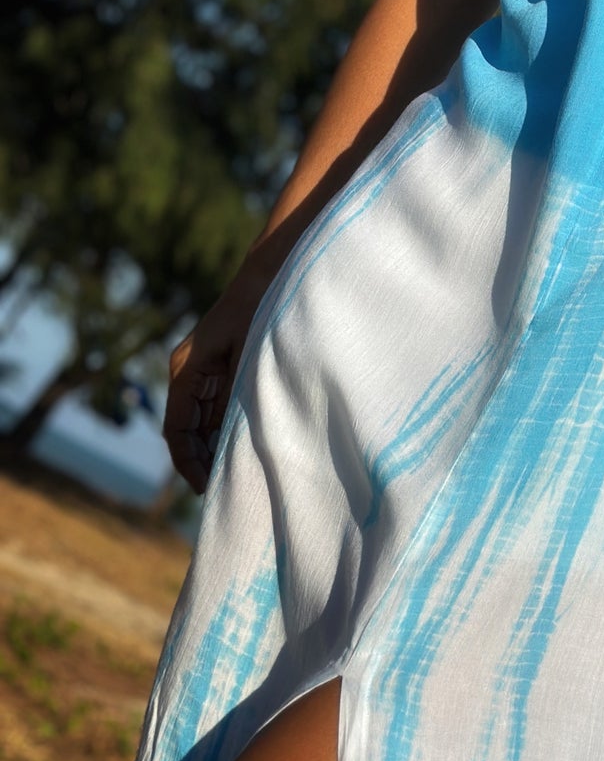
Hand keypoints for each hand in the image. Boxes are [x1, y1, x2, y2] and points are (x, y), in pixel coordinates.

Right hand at [163, 258, 277, 493]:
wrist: (270, 271)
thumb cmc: (261, 308)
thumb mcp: (250, 355)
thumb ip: (240, 395)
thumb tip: (235, 441)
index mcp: (186, 370)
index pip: (177, 430)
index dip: (188, 462)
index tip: (205, 487)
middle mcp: (188, 373)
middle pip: (187, 431)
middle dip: (201, 461)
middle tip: (224, 490)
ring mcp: (204, 371)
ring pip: (202, 423)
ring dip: (215, 448)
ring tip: (236, 476)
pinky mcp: (220, 369)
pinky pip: (217, 409)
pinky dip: (225, 430)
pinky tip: (245, 448)